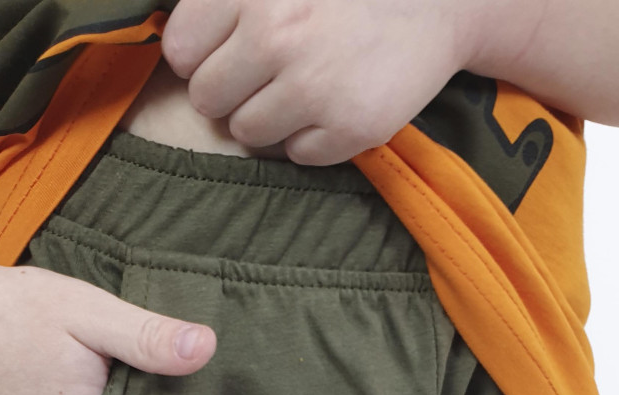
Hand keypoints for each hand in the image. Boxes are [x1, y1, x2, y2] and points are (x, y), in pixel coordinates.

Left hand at [161, 0, 474, 165]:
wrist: (442, 4)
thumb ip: (229, 5)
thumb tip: (177, 50)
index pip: (181, 50)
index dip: (202, 56)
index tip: (230, 50)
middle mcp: (277, 32)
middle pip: (207, 97)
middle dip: (233, 89)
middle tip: (273, 70)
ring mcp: (313, 84)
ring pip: (246, 131)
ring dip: (271, 117)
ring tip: (308, 84)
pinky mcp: (347, 127)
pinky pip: (295, 155)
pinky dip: (313, 137)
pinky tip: (337, 102)